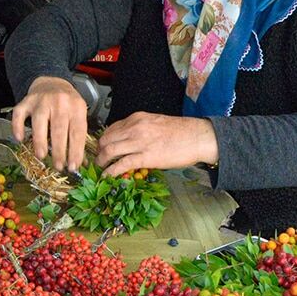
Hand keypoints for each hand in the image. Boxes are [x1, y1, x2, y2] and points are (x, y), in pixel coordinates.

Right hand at [10, 76, 87, 171]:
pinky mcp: (26, 101)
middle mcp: (59, 102)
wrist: (51, 82)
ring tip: (41, 156)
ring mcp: (41, 101)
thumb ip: (78, 136)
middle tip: (59, 167)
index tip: (73, 166)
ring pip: (39, 122)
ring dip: (40, 141)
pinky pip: (19, 115)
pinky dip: (18, 127)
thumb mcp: (78, 114)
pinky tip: (20, 139)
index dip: (75, 151)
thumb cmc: (66, 103)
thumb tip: (79, 163)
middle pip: (59, 129)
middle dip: (59, 151)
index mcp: (76, 107)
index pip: (77, 132)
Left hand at [96, 112, 217, 176]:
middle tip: (99, 160)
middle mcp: (134, 128)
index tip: (103, 148)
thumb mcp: (155, 123)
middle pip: (106, 139)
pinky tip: (106, 176)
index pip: (111, 128)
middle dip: (99, 151)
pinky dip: (110, 172)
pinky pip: (121, 165)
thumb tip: (129, 140)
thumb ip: (140, 129)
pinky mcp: (145, 157)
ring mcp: (139, 142)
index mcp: (137, 118)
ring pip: (109, 151)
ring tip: (100, 169)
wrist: (197, 137)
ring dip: (101, 162)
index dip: (104, 140)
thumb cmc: (181, 132)